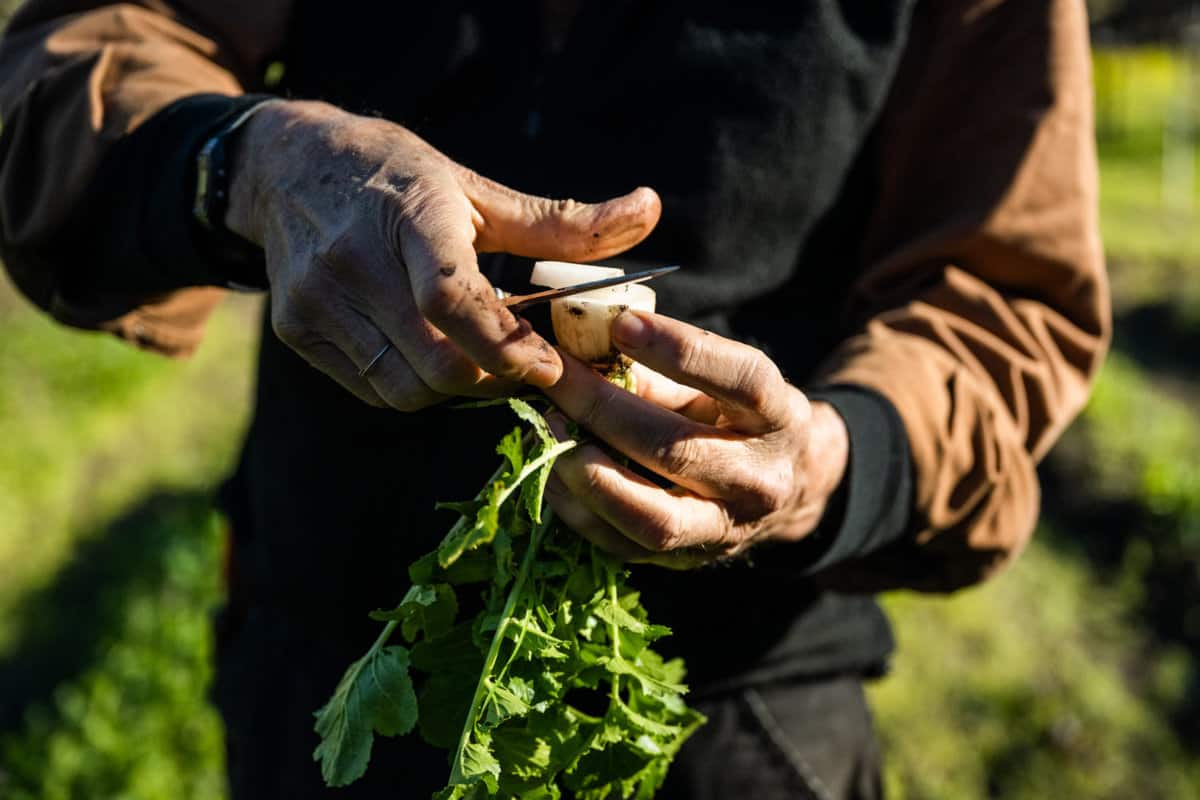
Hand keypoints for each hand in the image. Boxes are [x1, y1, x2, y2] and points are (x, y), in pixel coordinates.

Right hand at [225, 100, 660, 408]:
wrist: (289, 169)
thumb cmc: (399, 176)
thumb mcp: (477, 189)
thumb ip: (564, 222)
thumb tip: (651, 211)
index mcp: (409, 218)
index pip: (454, 301)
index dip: (509, 346)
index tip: (551, 364)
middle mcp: (352, 263)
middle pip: (437, 363)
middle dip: (493, 379)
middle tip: (526, 366)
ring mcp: (316, 302)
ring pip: (407, 390)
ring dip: (457, 389)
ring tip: (481, 359)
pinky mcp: (296, 332)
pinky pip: (375, 390)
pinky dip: (416, 388)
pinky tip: (434, 355)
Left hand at [542, 311, 848, 568]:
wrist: (788, 489)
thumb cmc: (740, 418)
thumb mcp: (721, 383)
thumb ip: (664, 371)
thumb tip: (590, 354)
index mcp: (777, 417)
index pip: (740, 381)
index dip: (680, 351)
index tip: (622, 325)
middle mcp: (759, 479)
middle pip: (677, 450)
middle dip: (602, 410)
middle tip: (553, 378)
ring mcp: (727, 528)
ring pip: (654, 518)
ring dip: (589, 476)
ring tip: (548, 432)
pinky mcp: (691, 560)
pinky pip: (627, 546)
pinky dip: (580, 511)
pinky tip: (553, 473)